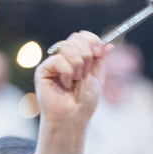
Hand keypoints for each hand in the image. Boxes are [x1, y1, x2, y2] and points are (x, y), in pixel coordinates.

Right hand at [33, 31, 108, 153]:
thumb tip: (108, 44)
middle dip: (86, 55)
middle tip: (85, 73)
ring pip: (67, 46)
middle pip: (76, 37)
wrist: (73, 117)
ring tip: (75, 81)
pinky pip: (59, 60)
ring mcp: (54, 62)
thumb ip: (100, 60)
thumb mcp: (97, 78)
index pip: (84, 36)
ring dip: (78, 66)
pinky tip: (65, 84)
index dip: (93, 40)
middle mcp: (65, 56)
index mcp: (79, 57)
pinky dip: (67, 73)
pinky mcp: (44, 69)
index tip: (98, 52)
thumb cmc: (84, 102)